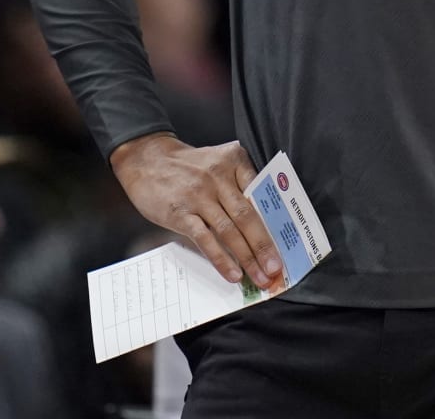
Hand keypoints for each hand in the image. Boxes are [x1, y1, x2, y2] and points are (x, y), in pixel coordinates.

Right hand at [110, 133, 284, 289]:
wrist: (146, 159)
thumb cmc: (188, 166)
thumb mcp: (218, 163)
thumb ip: (239, 184)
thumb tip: (263, 224)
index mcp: (234, 160)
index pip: (261, 195)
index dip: (276, 222)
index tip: (287, 243)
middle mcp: (219, 176)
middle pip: (248, 216)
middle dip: (265, 246)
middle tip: (277, 268)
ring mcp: (199, 195)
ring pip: (229, 230)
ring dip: (248, 257)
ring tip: (261, 277)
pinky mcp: (181, 212)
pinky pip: (205, 239)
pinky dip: (221, 259)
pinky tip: (233, 274)